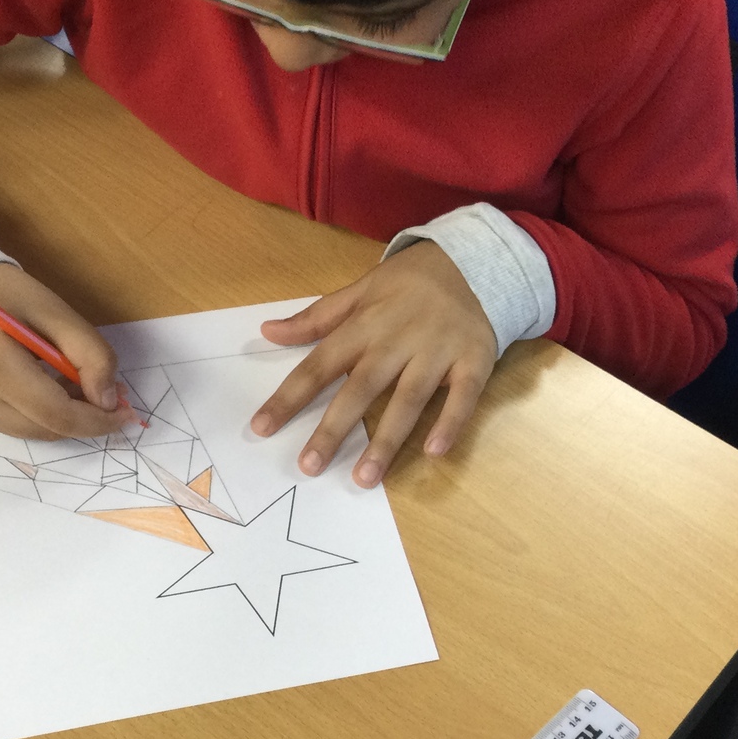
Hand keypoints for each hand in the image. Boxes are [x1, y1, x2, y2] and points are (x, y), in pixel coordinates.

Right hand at [0, 263, 130, 441]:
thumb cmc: (0, 293)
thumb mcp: (52, 309)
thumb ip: (87, 351)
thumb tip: (108, 399)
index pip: (57, 414)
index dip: (97, 420)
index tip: (126, 412)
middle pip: (48, 429)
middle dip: (86, 420)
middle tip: (111, 396)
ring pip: (36, 432)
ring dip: (66, 418)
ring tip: (80, 386)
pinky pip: (19, 425)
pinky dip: (44, 414)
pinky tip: (53, 387)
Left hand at [251, 242, 496, 488]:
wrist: (475, 260)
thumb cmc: (409, 282)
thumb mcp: (360, 290)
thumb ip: (316, 317)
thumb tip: (268, 332)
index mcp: (365, 324)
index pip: (320, 363)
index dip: (290, 396)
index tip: (262, 427)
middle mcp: (398, 340)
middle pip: (361, 387)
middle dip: (334, 428)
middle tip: (309, 466)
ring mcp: (438, 351)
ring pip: (409, 398)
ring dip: (387, 440)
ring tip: (364, 477)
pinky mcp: (474, 360)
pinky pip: (463, 395)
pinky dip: (450, 422)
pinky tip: (434, 451)